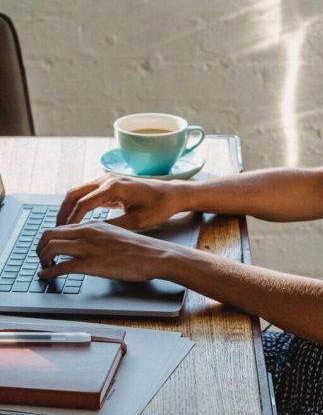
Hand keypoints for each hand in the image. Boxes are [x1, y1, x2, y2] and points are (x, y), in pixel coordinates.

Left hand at [37, 221, 173, 282]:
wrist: (156, 256)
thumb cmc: (141, 249)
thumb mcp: (116, 235)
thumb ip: (98, 238)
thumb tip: (87, 246)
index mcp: (93, 226)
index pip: (60, 227)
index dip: (48, 239)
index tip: (47, 249)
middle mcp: (87, 233)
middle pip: (49, 235)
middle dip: (39, 247)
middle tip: (40, 258)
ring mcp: (89, 248)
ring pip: (51, 248)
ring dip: (42, 259)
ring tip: (43, 267)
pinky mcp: (92, 264)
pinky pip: (62, 266)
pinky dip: (49, 272)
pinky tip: (46, 276)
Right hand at [56, 174, 190, 228]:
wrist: (172, 194)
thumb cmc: (160, 207)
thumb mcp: (138, 221)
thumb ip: (114, 226)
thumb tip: (92, 234)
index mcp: (114, 187)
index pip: (83, 202)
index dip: (72, 219)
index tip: (65, 233)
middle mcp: (107, 180)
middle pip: (74, 193)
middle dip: (63, 211)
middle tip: (57, 229)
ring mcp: (107, 180)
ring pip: (78, 192)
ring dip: (69, 207)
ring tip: (63, 226)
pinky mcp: (110, 185)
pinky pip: (88, 194)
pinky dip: (79, 205)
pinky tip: (76, 220)